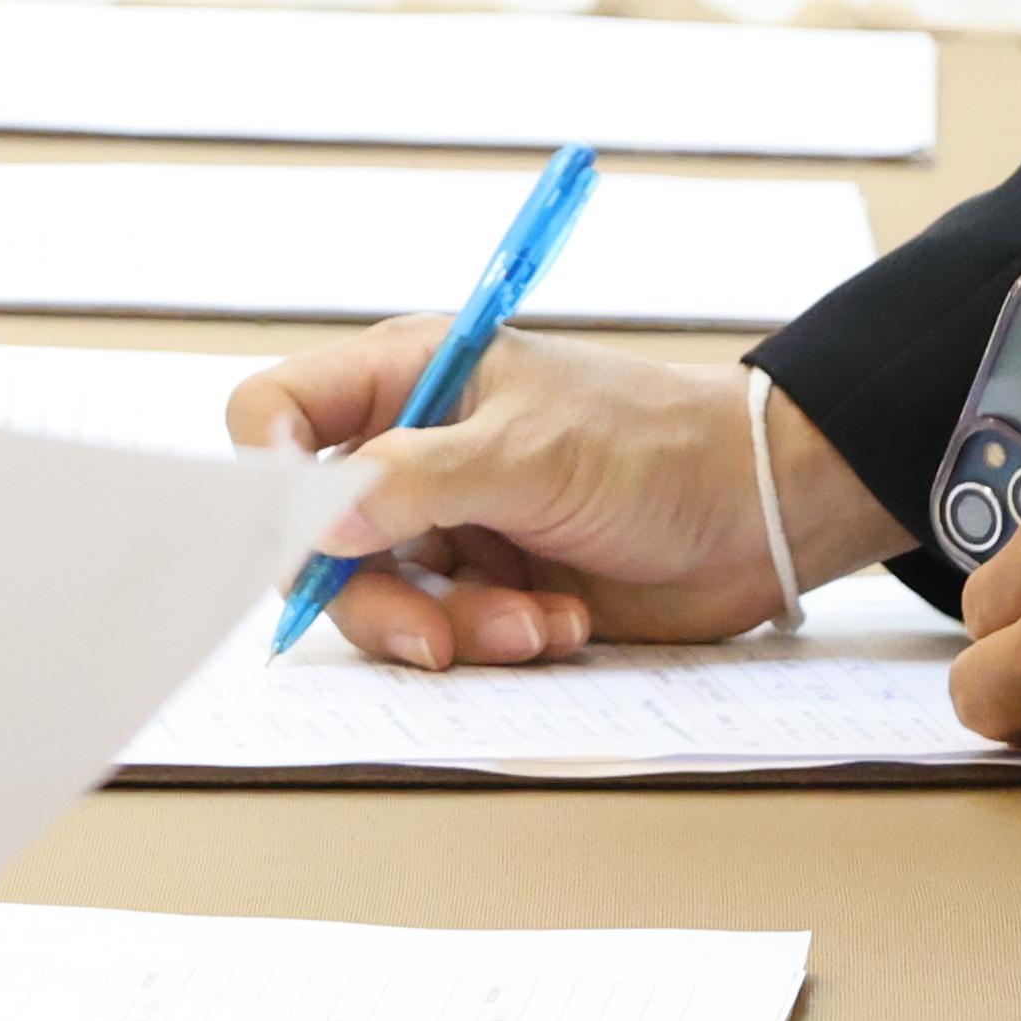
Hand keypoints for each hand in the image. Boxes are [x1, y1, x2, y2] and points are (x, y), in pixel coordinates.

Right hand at [220, 328, 904, 670]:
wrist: (755, 516)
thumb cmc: (656, 445)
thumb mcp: (530, 452)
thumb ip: (414, 480)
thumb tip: (316, 523)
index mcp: (408, 379)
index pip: (280, 411)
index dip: (265, 472)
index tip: (301, 533)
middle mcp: (413, 451)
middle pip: (319, 539)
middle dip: (377, 599)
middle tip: (434, 640)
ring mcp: (449, 525)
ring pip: (382, 601)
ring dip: (455, 629)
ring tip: (536, 624)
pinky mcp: (488, 589)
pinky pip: (445, 636)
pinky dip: (498, 642)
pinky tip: (562, 625)